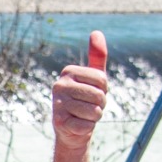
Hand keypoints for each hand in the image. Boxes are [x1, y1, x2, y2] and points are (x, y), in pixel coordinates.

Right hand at [50, 31, 109, 151]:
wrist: (71, 130)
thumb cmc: (85, 100)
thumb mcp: (93, 78)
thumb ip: (97, 56)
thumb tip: (96, 32)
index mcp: (68, 71)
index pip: (102, 80)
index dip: (104, 90)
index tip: (92, 93)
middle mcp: (59, 85)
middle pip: (99, 96)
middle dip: (100, 105)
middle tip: (88, 107)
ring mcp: (58, 104)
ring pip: (94, 111)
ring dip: (94, 117)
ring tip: (83, 115)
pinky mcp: (59, 122)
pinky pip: (87, 125)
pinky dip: (87, 128)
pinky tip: (77, 125)